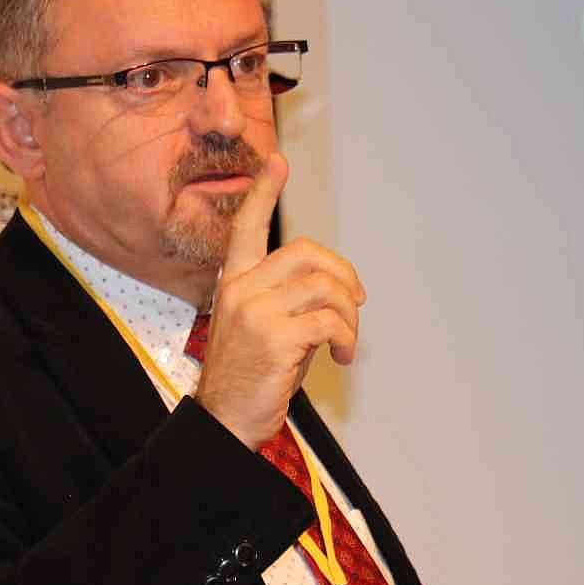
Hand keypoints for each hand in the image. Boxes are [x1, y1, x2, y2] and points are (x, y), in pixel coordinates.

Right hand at [195, 153, 365, 448]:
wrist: (226, 422)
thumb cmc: (252, 378)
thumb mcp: (263, 327)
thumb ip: (288, 298)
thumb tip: (336, 287)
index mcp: (235, 283)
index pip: (246, 227)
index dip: (263, 192)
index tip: (277, 162)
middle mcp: (241, 290)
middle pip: (306, 253)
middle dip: (343, 274)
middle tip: (357, 303)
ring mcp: (255, 312)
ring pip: (325, 288)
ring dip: (349, 317)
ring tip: (345, 344)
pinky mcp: (274, 338)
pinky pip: (330, 322)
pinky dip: (346, 339)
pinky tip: (340, 358)